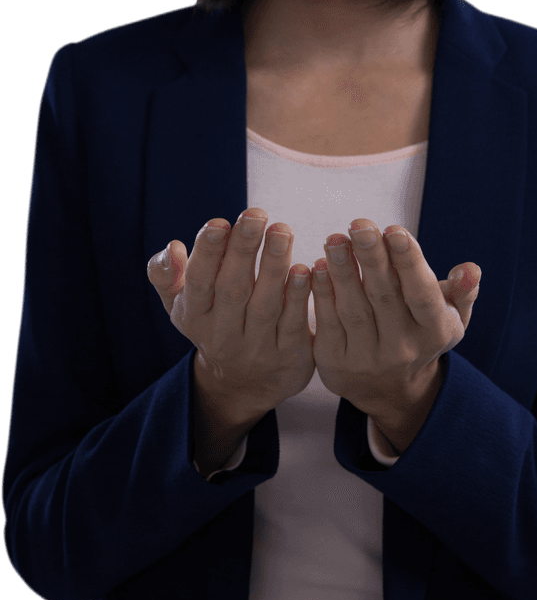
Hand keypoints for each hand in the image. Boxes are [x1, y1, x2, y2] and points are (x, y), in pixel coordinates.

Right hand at [147, 209, 315, 412]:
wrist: (245, 384)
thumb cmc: (214, 322)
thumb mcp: (182, 304)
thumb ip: (167, 275)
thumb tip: (172, 248)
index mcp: (194, 317)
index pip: (198, 283)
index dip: (208, 254)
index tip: (219, 223)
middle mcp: (224, 336)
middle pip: (233, 290)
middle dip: (244, 250)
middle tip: (255, 214)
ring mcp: (257, 349)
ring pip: (265, 306)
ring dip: (274, 266)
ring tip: (281, 231)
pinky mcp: (290, 356)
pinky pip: (294, 324)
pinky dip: (300, 297)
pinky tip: (306, 269)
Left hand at [309, 218, 479, 419]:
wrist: (391, 390)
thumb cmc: (421, 334)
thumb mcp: (450, 317)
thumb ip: (462, 291)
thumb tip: (470, 269)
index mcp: (434, 331)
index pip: (422, 294)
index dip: (408, 262)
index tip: (394, 230)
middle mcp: (402, 348)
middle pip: (385, 297)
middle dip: (371, 258)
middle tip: (359, 225)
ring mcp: (368, 358)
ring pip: (354, 309)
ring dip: (342, 271)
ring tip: (335, 239)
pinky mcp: (336, 364)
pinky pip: (328, 324)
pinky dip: (322, 295)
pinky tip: (316, 266)